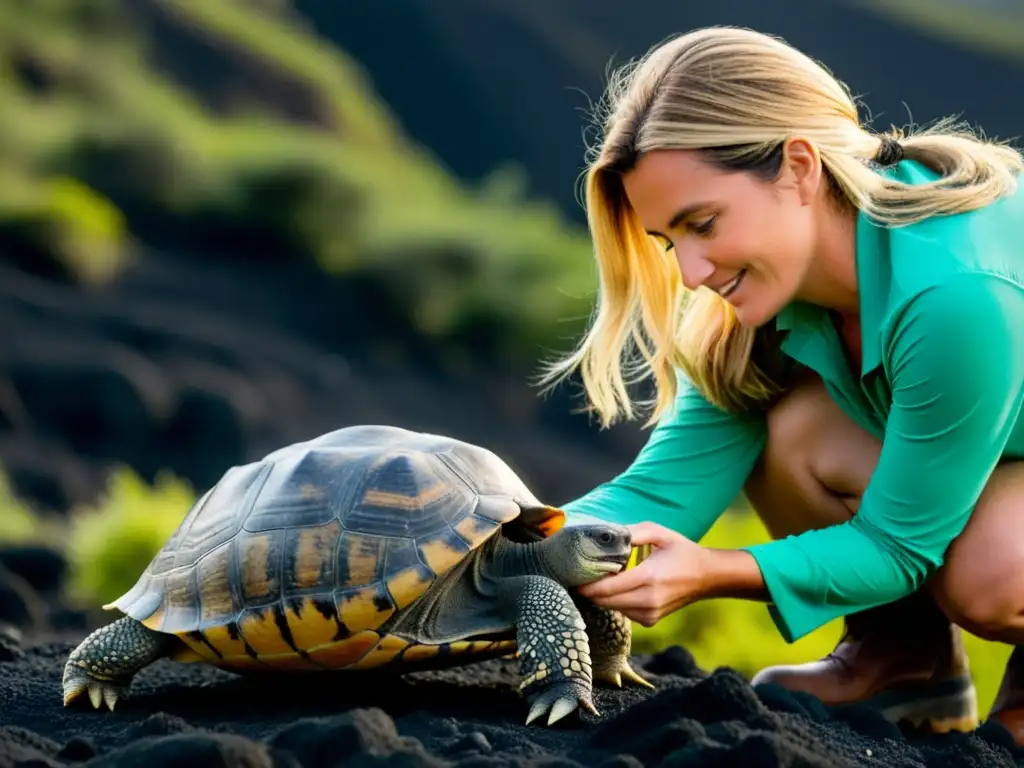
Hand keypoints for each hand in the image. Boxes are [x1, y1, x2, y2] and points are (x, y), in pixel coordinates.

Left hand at [575, 521, 708, 626]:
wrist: (707, 576)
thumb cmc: (681, 551)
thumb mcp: (659, 532)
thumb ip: (632, 533)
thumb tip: (606, 534)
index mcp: (648, 578)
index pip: (606, 588)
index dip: (586, 585)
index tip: (571, 577)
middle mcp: (648, 600)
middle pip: (605, 601)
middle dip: (589, 591)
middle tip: (576, 577)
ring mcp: (649, 614)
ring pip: (612, 608)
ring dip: (601, 596)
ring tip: (596, 579)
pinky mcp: (650, 620)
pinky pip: (623, 612)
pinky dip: (615, 601)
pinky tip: (618, 587)